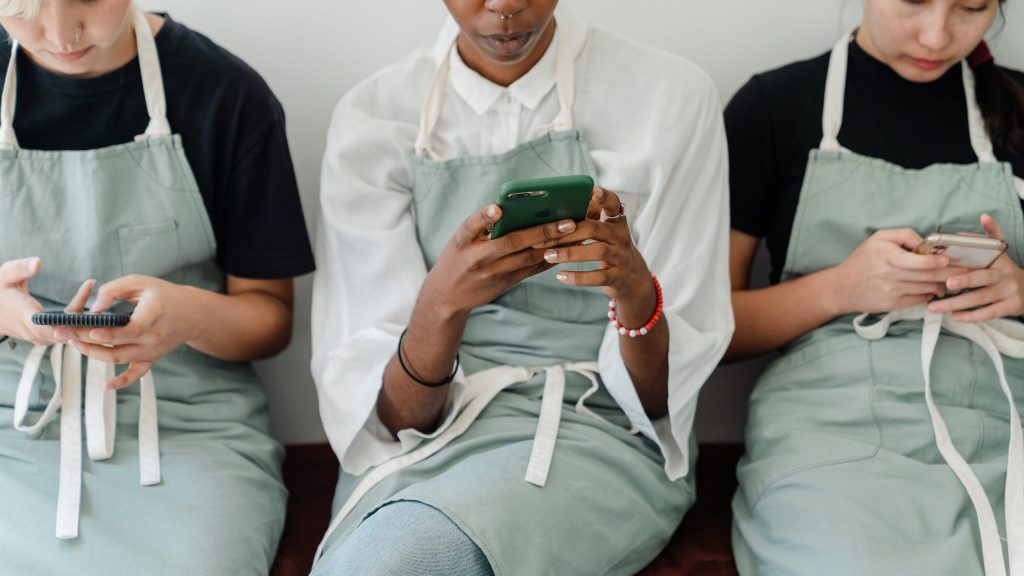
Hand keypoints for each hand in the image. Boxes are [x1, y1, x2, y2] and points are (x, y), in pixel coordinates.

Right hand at [0, 257, 94, 344]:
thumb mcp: (5, 275)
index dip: (70, 326)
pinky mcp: (48, 335)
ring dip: (88, 316)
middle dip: (89, 323)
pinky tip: (88, 286)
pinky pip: (69, 328)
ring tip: (103, 292)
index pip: (50, 328)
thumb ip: (21, 268)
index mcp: (25, 319)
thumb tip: (38, 262)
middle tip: (108, 305)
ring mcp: (43, 336)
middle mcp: (36, 332)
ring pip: (71, 332)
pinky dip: (80, 312)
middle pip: (67, 334)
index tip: (90, 317)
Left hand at [58, 275, 198, 389]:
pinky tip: (105, 386)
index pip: (132, 330)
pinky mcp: (151, 358)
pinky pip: (136, 374)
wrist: (191, 313)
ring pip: (119, 359)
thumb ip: (114, 290)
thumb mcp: (139, 282)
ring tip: (72, 343)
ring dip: (93, 354)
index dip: (109, 333)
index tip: (90, 331)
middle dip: (86, 340)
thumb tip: (93, 309)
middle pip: (117, 346)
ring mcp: (153, 351)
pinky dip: (121, 382)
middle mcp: (154, 336)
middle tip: (63, 332)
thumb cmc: (162, 294)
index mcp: (154, 314)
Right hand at [420, 204, 579, 316]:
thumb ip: (481, 225)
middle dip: (541, 231)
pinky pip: (531, 268)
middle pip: (512, 242)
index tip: (497, 208)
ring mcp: (493, 272)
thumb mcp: (460, 240)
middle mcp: (478, 257)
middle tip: (567, 221)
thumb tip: (512, 207)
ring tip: (575, 232)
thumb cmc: (457, 258)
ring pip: (528, 257)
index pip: (471, 225)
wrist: (447, 296)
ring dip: (553, 245)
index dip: (484, 217)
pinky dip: (549, 257)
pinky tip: (567, 248)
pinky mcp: (505, 282)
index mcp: (463, 241)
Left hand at [541, 187, 653, 303]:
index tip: (593, 192)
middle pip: (595, 228)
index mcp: (615, 221)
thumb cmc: (608, 248)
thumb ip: (587, 220)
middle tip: (546, 237)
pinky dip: (577, 277)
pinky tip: (560, 276)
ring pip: (597, 251)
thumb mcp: (604, 232)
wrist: (631, 278)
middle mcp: (621, 236)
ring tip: (549, 255)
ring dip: (570, 253)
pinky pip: (597, 276)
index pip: (613, 204)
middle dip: (569, 232)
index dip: (605, 197)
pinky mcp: (618, 276)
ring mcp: (621, 256)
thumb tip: (553, 214)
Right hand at [825, 228, 969, 314]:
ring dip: (943, 284)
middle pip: (929, 276)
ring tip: (952, 279)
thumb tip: (927, 242)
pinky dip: (930, 294)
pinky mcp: (893, 305)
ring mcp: (892, 292)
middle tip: (967, 271)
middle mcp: (890, 275)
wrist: (842, 288)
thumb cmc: (863, 260)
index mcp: (887, 256)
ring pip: (928, 288)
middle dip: (951, 274)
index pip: (917, 261)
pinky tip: (933, 288)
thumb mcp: (878, 238)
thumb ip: (904, 235)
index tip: (947, 260)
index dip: (935, 261)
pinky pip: (920, 299)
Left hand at [927, 214, 1023, 321]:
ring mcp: (1008, 292)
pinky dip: (971, 316)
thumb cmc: (1003, 270)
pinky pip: (988, 313)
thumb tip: (983, 216)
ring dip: (956, 304)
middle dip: (964, 281)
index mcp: (999, 260)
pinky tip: (955, 317)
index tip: (947, 259)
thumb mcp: (1001, 252)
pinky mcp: (1009, 307)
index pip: (985, 256)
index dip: (968, 256)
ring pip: (980, 299)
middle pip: (982, 279)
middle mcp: (1004, 276)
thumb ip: (990, 236)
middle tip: (946, 284)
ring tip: (935, 307)